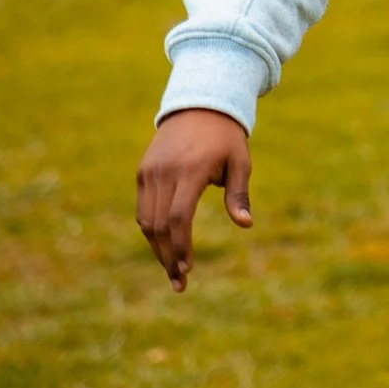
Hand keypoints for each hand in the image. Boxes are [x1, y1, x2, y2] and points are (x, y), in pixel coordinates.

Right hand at [135, 109, 252, 291]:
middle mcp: (164, 173)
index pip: (178, 218)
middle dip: (168, 257)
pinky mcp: (143, 173)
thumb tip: (246, 225)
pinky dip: (151, 231)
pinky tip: (164, 247)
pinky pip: (143, 209)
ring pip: (146, 221)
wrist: (199, 105)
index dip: (181, 246)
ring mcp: (150, 173)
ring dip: (157, 249)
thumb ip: (239, 194)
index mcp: (190, 170)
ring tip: (173, 271)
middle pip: (158, 226)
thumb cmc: (226, 138)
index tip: (188, 269)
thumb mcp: (240, 162)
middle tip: (180, 282)